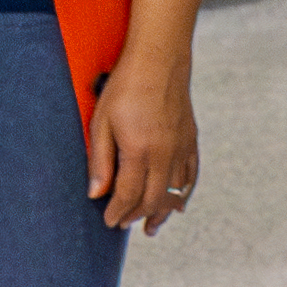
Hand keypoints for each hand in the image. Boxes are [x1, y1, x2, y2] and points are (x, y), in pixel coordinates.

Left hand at [89, 55, 202, 232]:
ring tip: (149, 226)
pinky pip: (191, 176)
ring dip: (162, 211)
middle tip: (123, 224)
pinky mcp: (191, 140)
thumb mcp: (102, 121)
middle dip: (137, 215)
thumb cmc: (125, 87)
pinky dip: (183, 194)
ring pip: (175, 192)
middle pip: (153, 199)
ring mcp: (182, 148)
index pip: (129, 194)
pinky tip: (178, 206)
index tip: (109, 221)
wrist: (159, 59)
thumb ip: (100, 161)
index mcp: (140, 150)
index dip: (118, 212)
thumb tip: (96, 194)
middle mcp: (165, 153)